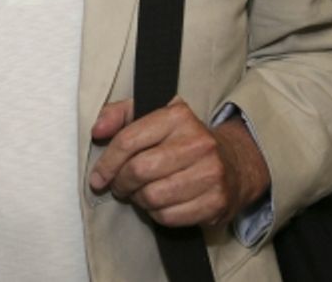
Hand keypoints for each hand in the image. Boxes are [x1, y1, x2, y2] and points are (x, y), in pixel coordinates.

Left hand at [88, 97, 268, 228]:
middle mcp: (198, 142)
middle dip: (121, 183)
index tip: (98, 177)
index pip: (129, 140)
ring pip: (153, 196)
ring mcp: (211, 173)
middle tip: (119, 186)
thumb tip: (97, 131)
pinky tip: (158, 204)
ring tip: (139, 194)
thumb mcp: (150, 114)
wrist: (234, 162)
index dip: (107, 163)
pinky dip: (156, 214)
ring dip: (138, 200)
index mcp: (177, 116)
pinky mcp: (217, 201)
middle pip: (139, 171)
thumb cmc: (181, 139)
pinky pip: (170, 216)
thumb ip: (118, 114)